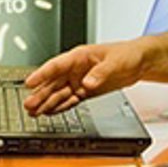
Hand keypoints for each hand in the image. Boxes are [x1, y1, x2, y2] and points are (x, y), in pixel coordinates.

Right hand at [23, 42, 141, 114]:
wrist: (139, 62)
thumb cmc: (127, 54)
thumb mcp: (115, 62)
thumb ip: (100, 73)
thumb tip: (87, 83)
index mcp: (79, 57)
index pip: (56, 66)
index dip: (42, 74)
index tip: (29, 83)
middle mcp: (75, 69)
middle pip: (53, 82)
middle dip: (40, 94)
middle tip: (28, 104)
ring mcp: (79, 80)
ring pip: (59, 93)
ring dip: (46, 102)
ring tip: (34, 112)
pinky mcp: (86, 91)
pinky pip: (69, 100)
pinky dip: (60, 106)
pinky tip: (50, 111)